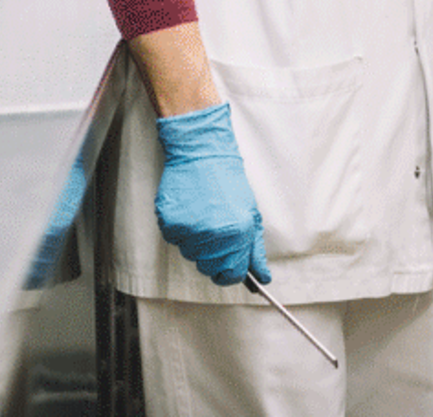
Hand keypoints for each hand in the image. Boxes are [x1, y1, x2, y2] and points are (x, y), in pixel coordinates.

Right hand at [153, 102, 269, 285]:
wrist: (202, 153)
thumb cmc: (228, 181)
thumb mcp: (251, 214)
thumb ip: (255, 250)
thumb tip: (262, 278)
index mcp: (236, 235)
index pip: (230, 275)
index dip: (230, 271)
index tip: (228, 265)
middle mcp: (212, 236)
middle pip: (208, 268)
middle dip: (213, 255)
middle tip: (216, 229)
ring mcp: (189, 231)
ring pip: (190, 255)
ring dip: (196, 241)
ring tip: (203, 213)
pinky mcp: (170, 224)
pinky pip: (175, 240)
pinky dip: (181, 230)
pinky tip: (189, 209)